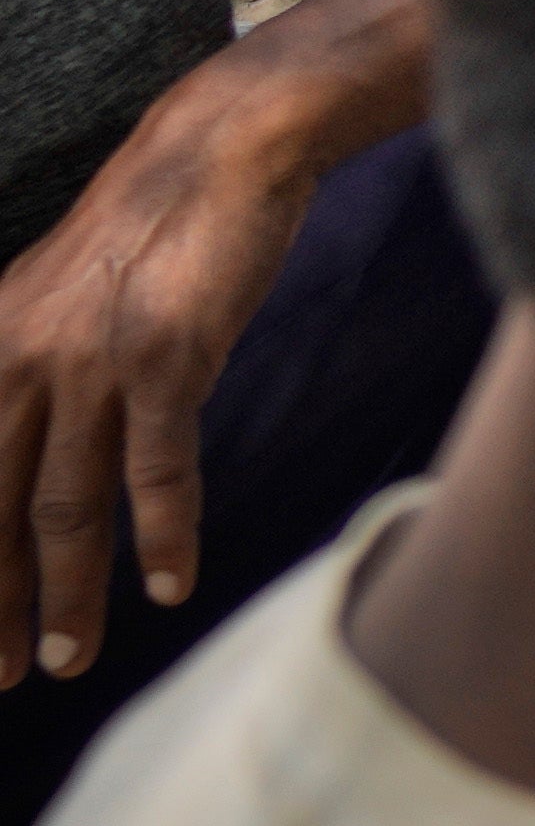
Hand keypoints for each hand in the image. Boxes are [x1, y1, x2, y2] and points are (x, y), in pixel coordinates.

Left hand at [3, 45, 359, 675]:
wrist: (222, 149)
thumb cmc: (148, 229)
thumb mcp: (51, 299)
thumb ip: (27, 373)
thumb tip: (20, 455)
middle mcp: (21, 364)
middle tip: (2, 676)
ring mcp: (93, 363)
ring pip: (64, 506)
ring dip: (66, 593)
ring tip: (71, 656)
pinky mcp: (168, 358)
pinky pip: (158, 468)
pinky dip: (163, 534)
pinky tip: (169, 582)